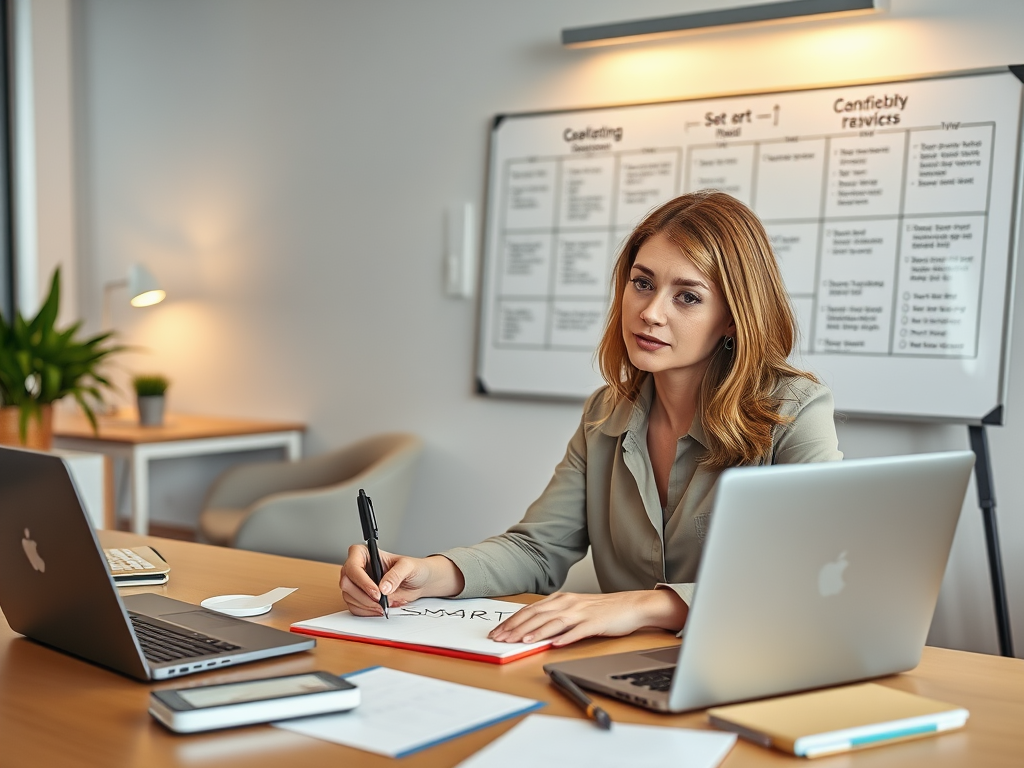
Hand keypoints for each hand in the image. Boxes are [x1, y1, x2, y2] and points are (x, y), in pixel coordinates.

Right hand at [339, 546, 463, 615]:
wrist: (419, 582)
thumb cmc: (413, 568)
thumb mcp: (408, 567)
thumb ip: (396, 574)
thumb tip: (383, 587)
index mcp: (364, 553)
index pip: (353, 566)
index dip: (362, 581)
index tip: (377, 592)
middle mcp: (357, 567)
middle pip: (347, 584)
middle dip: (364, 596)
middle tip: (381, 602)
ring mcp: (356, 583)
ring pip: (349, 597)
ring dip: (366, 605)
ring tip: (384, 605)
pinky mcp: (359, 597)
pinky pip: (354, 607)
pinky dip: (367, 612)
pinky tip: (380, 609)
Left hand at [488, 590, 686, 646]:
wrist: (631, 605)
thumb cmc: (602, 609)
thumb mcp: (574, 608)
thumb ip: (555, 616)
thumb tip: (533, 629)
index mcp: (561, 599)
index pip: (530, 610)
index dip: (512, 621)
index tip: (498, 632)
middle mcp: (568, 603)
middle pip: (537, 615)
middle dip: (516, 628)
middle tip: (501, 639)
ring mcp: (582, 612)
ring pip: (553, 622)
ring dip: (535, 632)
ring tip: (521, 642)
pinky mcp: (595, 622)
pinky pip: (578, 630)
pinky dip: (565, 637)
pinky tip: (554, 644)